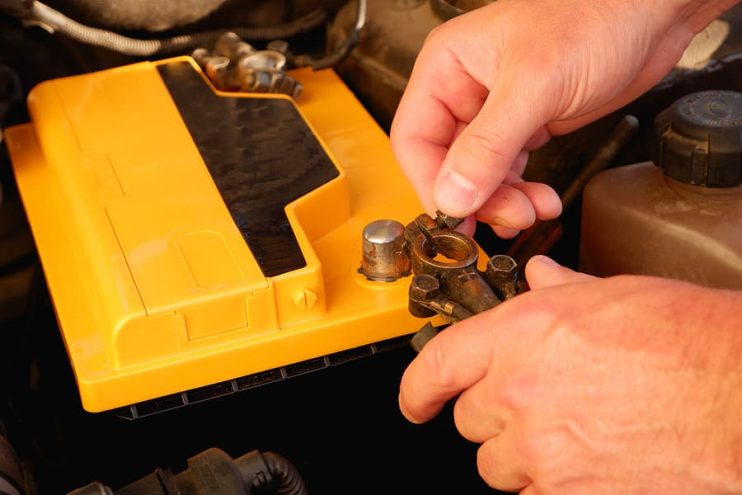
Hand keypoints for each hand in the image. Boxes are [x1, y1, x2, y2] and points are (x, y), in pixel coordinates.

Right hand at [390, 0, 737, 237]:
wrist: (650, 14)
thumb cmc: (596, 16)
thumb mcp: (534, 85)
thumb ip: (488, 145)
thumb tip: (452, 195)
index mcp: (447, 68)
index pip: (414, 140)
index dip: (430, 183)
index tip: (454, 216)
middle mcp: (464, 91)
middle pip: (447, 164)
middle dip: (476, 197)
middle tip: (507, 217)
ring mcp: (494, 112)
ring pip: (478, 175)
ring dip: (502, 201)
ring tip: (530, 212)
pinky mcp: (524, 126)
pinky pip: (508, 172)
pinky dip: (520, 194)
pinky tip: (539, 202)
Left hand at [399, 256, 741, 493]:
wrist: (739, 397)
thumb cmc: (689, 342)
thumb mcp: (613, 296)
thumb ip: (558, 293)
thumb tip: (538, 280)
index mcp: (522, 334)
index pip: (438, 364)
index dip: (418, 388)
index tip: (417, 400)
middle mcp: (519, 392)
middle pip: (468, 419)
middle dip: (493, 415)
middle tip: (535, 406)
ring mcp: (541, 450)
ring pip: (496, 465)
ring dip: (520, 455)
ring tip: (570, 434)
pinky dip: (549, 484)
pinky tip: (587, 462)